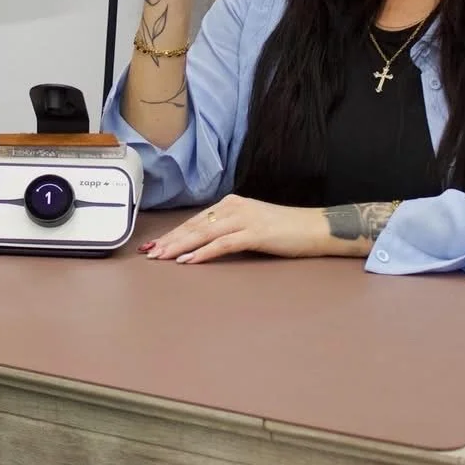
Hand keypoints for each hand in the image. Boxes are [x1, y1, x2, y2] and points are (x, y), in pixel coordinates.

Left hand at [138, 194, 332, 263]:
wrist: (315, 228)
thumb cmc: (285, 230)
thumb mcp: (251, 225)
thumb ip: (229, 229)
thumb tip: (204, 243)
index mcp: (231, 204)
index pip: (195, 220)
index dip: (173, 233)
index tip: (155, 244)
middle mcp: (234, 207)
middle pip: (194, 226)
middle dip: (170, 240)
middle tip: (150, 253)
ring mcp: (244, 219)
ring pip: (204, 233)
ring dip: (180, 246)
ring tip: (161, 257)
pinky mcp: (254, 233)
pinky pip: (223, 244)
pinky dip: (203, 253)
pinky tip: (188, 261)